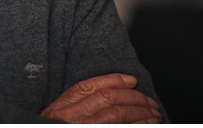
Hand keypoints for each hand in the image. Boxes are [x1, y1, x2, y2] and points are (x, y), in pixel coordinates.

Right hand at [40, 73, 160, 123]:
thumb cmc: (49, 127)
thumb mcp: (54, 119)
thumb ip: (72, 109)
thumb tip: (103, 99)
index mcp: (60, 108)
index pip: (89, 87)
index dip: (113, 81)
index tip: (131, 79)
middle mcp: (71, 118)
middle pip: (107, 99)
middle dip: (133, 98)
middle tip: (150, 101)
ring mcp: (83, 127)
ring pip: (117, 115)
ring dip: (140, 114)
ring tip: (154, 114)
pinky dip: (135, 126)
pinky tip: (146, 125)